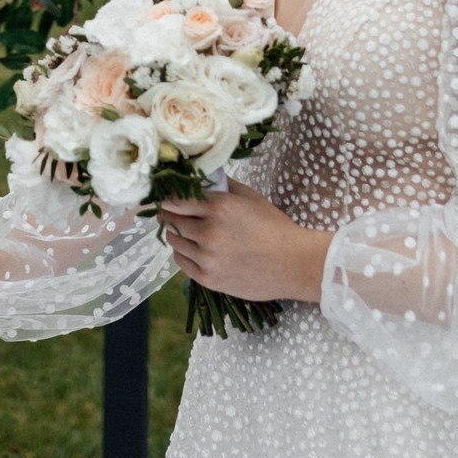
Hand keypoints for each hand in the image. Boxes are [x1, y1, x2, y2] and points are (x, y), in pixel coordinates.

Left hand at [156, 179, 331, 303]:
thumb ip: (223, 186)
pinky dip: (181, 253)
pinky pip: (181, 263)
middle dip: (168, 214)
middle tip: (168, 211)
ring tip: (181, 229)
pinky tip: (189, 248)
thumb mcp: (250, 198)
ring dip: (174, 233)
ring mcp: (206, 259)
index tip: (164, 196)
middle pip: (171, 220)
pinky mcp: (208, 279)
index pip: (176, 200)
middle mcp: (208, 233)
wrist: (293, 263)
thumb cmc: (274, 227)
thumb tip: (202, 178)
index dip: (167, 197)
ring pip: (174, 241)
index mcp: (218, 208)